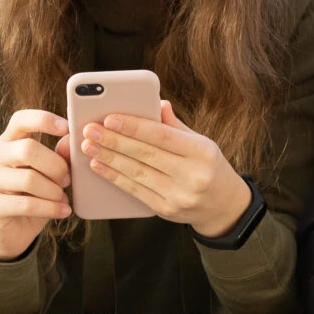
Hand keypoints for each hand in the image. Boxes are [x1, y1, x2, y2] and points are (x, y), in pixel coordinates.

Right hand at [0, 108, 71, 260]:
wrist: (11, 232)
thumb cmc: (32, 196)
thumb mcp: (48, 175)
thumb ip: (59, 156)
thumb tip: (70, 140)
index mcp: (7, 142)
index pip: (20, 120)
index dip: (43, 119)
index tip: (66, 127)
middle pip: (27, 149)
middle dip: (55, 165)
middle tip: (67, 180)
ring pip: (29, 179)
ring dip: (54, 191)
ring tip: (63, 199)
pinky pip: (26, 204)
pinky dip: (50, 208)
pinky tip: (63, 211)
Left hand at [79, 101, 252, 237]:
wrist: (225, 207)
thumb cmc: (208, 166)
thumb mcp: (201, 142)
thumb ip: (176, 126)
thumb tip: (157, 103)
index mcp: (202, 152)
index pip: (162, 136)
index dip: (134, 127)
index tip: (109, 118)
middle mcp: (193, 176)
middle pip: (146, 154)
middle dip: (114, 141)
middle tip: (89, 130)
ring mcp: (179, 196)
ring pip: (137, 173)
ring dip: (109, 159)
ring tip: (88, 146)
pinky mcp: (167, 210)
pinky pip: (135, 191)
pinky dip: (114, 177)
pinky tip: (98, 166)